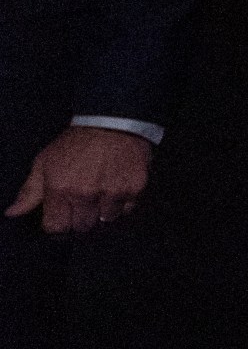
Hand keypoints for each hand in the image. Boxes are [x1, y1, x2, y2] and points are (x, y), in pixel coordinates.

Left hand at [7, 126, 152, 233]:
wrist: (112, 121)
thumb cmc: (75, 143)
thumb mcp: (44, 162)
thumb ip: (29, 191)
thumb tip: (12, 213)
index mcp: (60, 189)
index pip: (56, 227)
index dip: (58, 223)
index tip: (62, 215)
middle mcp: (86, 194)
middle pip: (82, 227)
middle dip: (80, 218)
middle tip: (83, 202)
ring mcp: (112, 192)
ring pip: (106, 220)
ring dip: (103, 211)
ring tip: (101, 193)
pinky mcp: (135, 188)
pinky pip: (127, 209)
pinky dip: (122, 203)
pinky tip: (116, 188)